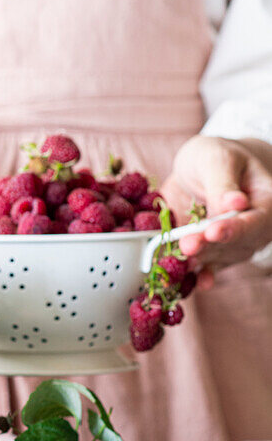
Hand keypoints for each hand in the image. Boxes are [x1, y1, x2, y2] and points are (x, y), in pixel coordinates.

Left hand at [163, 136, 271, 275]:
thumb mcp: (217, 158)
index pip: (255, 220)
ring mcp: (237, 242)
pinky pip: (209, 267)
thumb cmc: (215, 157)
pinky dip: (198, 274)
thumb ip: (222, 182)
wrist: (202, 169)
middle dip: (211, 246)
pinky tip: (190, 283)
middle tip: (187, 245)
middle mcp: (257, 227)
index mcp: (267, 200)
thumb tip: (234, 203)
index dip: (235, 228)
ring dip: (200, 260)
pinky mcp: (215, 251)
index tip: (214, 230)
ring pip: (221, 257)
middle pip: (237, 243)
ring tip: (178, 258)